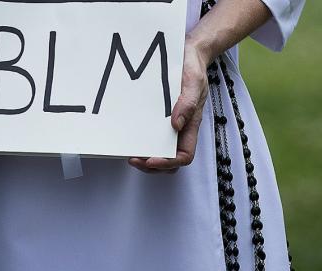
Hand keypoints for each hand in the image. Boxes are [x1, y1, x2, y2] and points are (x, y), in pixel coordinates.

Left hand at [128, 41, 208, 172]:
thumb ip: (187, 103)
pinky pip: (151, 135)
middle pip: (170, 160)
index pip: (184, 156)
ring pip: (159, 151)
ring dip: (145, 158)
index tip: (151, 159)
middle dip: (152, 165)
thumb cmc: (193, 68)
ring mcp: (169, 124)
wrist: (188, 53)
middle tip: (133, 159)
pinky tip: (129, 138)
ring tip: (129, 154)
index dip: (168, 162)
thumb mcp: (193, 82)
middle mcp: (180, 128)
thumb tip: (176, 125)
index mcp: (191, 125)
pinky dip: (140, 142)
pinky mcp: (158, 117)